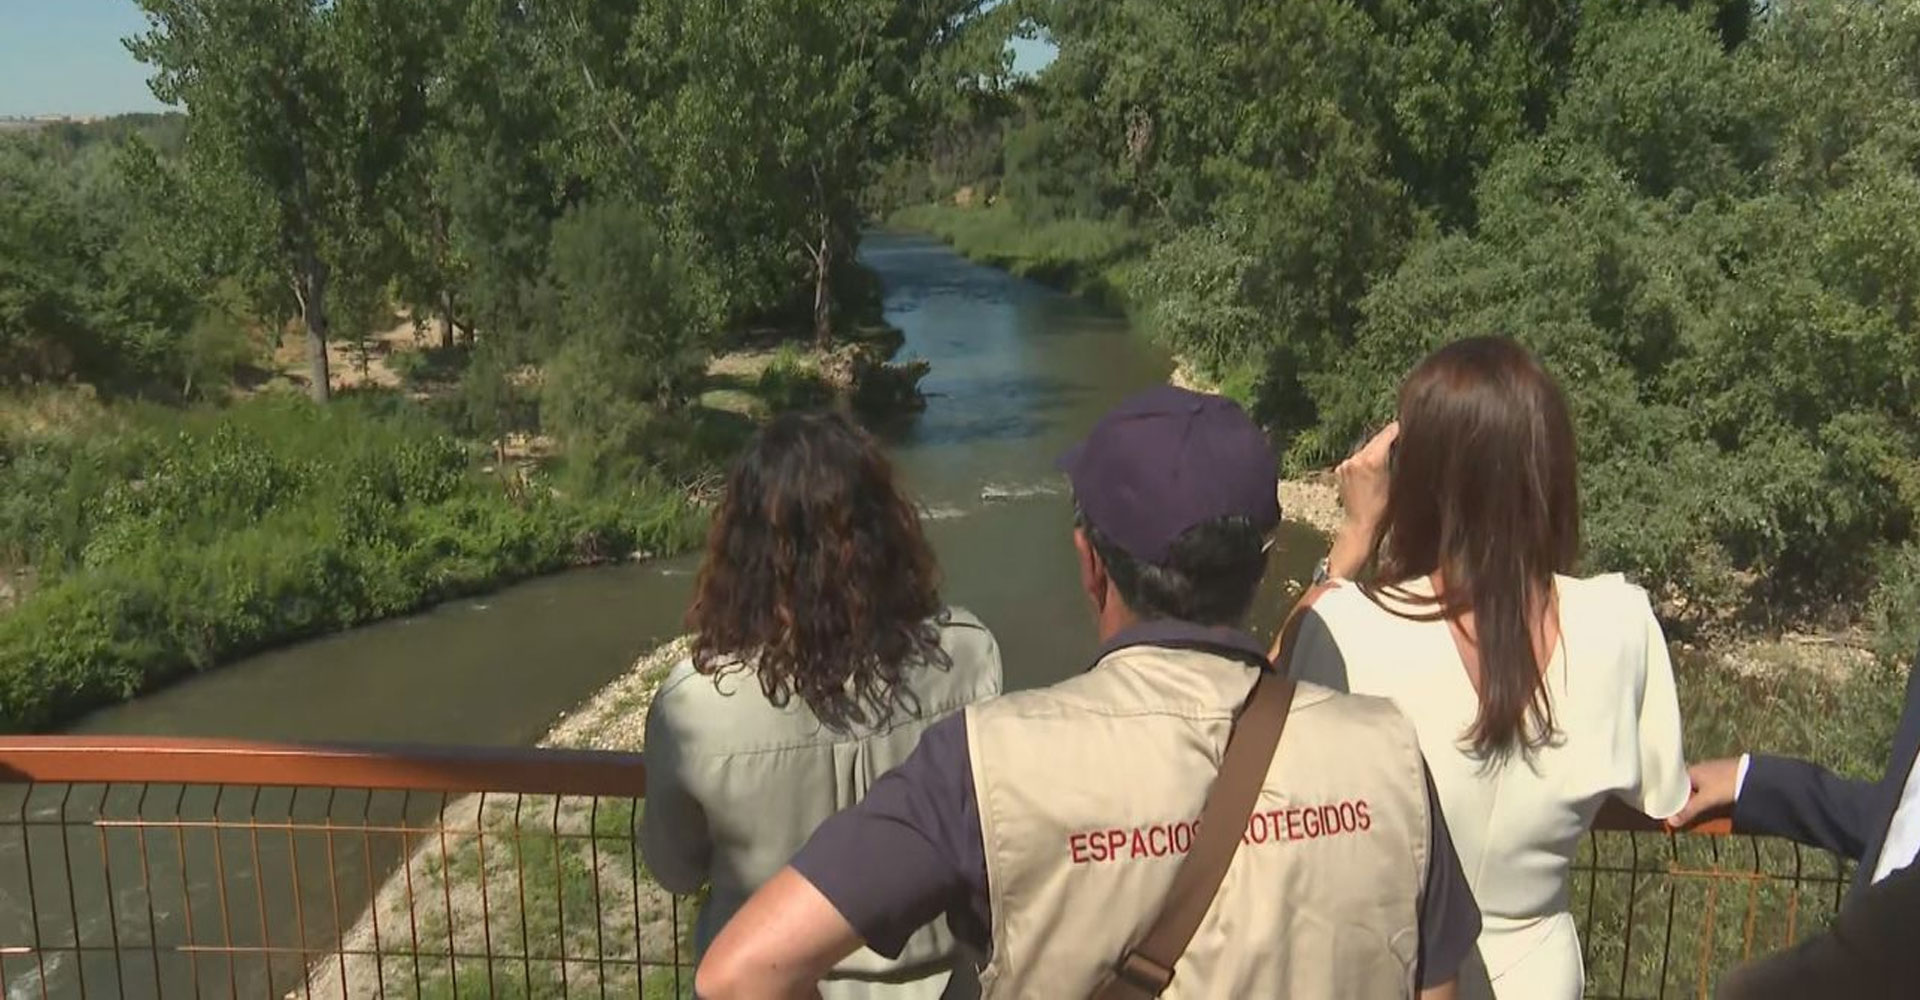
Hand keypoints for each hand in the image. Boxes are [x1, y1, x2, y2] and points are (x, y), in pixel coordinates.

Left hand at [1324, 422, 1396, 578]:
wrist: (1361, 525)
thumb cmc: (1385, 510)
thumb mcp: (1400, 483)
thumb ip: (1401, 461)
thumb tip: (1409, 445)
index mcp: (1372, 460)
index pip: (1387, 434)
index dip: (1400, 429)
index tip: (1410, 427)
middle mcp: (1356, 458)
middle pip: (1375, 439)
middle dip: (1388, 439)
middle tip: (1403, 438)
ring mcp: (1346, 464)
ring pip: (1365, 449)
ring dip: (1376, 450)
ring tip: (1390, 455)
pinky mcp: (1340, 470)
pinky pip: (1356, 458)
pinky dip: (1365, 460)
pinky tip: (1374, 469)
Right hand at [1669, 757, 1741, 828]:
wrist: (1754, 776)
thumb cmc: (1726, 783)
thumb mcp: (1705, 800)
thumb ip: (1688, 811)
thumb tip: (1671, 821)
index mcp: (1691, 771)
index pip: (1675, 783)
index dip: (1672, 796)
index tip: (1669, 808)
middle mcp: (1701, 769)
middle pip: (1688, 787)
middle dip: (1687, 801)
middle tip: (1684, 814)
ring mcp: (1714, 772)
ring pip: (1701, 788)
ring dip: (1700, 800)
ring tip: (1699, 812)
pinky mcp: (1726, 775)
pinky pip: (1712, 788)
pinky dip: (1710, 797)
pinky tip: (1714, 804)